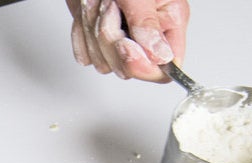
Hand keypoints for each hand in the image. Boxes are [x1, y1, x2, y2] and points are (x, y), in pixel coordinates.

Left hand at [66, 0, 188, 81]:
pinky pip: (87, 56)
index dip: (144, 66)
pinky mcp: (98, 43)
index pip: (165, 67)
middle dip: (112, 41)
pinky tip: (89, 13)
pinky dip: (82, 34)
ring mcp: (122, 42)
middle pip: (129, 69)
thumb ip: (148, 23)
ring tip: (101, 5)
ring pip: (105, 64)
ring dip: (94, 33)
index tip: (126, 46)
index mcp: (168, 22)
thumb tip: (162, 56)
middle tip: (111, 11)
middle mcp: (146, 36)